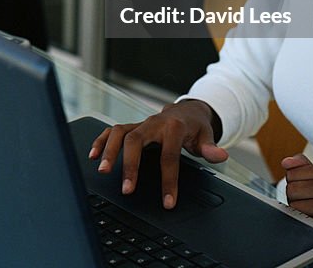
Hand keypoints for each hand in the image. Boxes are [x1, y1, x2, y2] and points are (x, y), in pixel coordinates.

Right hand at [88, 100, 227, 208]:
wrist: (187, 111)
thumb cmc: (195, 127)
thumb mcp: (206, 136)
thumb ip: (210, 147)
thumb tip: (220, 155)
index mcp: (173, 127)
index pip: (169, 155)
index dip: (168, 180)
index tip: (167, 201)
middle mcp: (153, 123)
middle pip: (136, 140)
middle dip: (129, 164)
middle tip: (127, 188)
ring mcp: (140, 124)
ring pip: (119, 132)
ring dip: (109, 150)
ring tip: (102, 170)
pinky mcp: (131, 127)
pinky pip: (111, 131)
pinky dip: (100, 141)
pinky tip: (93, 156)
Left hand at [282, 154, 312, 256]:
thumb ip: (303, 167)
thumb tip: (286, 162)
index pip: (293, 173)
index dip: (293, 183)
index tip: (306, 190)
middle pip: (293, 190)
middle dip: (294, 199)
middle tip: (309, 204)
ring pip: (297, 208)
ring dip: (300, 213)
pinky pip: (307, 223)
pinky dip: (308, 225)